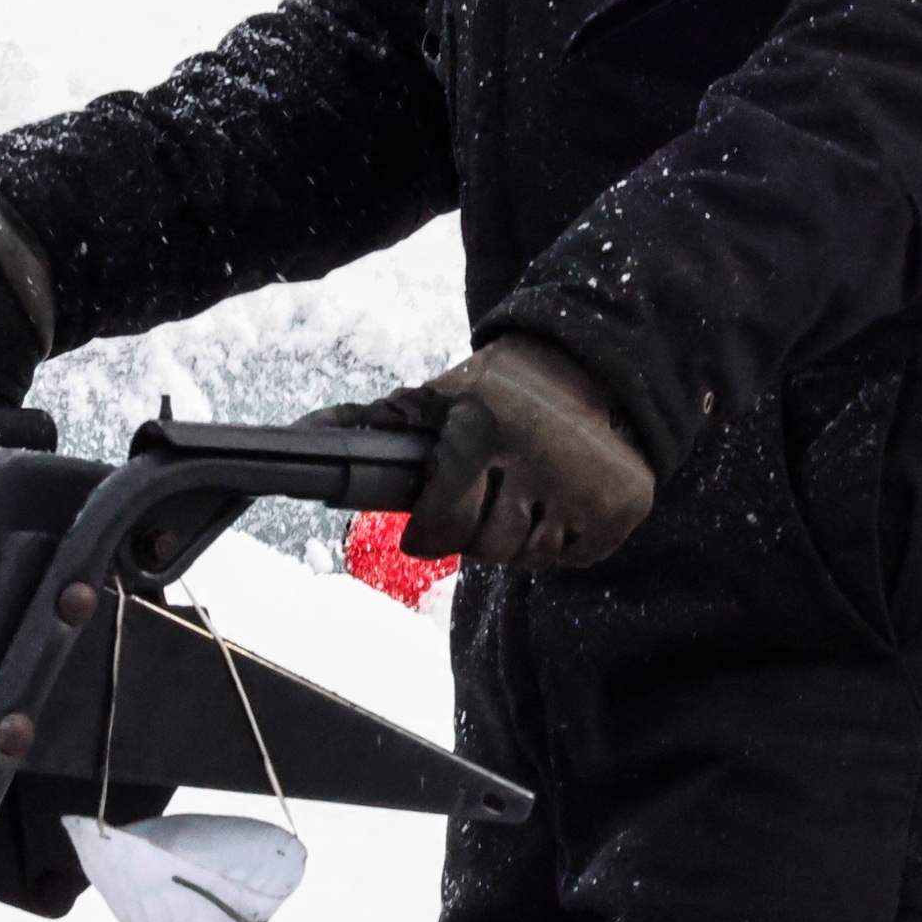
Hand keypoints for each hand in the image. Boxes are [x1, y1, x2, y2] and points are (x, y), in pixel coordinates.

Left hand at [318, 335, 655, 571]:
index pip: (443, 527)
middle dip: (477, 532)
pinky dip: (564, 540)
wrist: (592, 365)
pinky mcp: (623, 506)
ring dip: (520, 537)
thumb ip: (369, 422)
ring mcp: (584, 487)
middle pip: (488, 549)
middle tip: (485, 499)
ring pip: (531, 557)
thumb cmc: (495, 389)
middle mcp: (536, 460)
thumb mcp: (433, 397)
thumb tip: (299, 435)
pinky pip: (576, 556)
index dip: (430, 533)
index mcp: (482, 433)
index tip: (429, 525)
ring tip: (522, 495)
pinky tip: (559, 500)